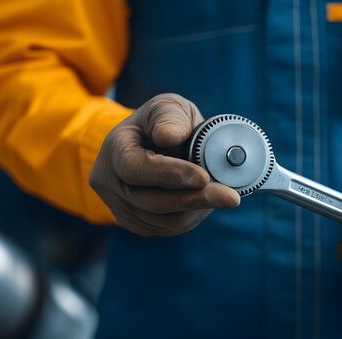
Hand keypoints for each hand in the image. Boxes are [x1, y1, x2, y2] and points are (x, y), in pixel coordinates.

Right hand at [90, 93, 239, 236]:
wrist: (150, 143)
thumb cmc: (162, 122)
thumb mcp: (167, 107)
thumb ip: (169, 117)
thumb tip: (169, 136)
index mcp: (115, 150)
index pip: (135, 168)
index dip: (170, 174)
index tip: (203, 176)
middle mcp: (111, 183)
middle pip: (152, 202)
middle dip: (196, 198)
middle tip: (230, 196)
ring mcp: (121, 208)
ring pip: (164, 221)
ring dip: (199, 209)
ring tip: (223, 194)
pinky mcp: (137, 224)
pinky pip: (168, 228)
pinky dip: (193, 216)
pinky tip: (207, 202)